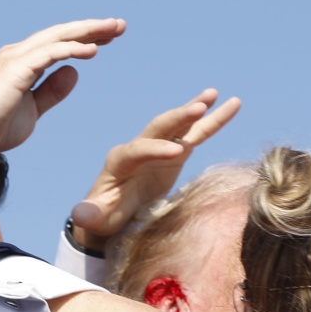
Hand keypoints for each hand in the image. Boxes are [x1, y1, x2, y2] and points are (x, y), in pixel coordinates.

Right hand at [0, 19, 126, 158]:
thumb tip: (75, 72)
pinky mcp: (15, 69)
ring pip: (58, 37)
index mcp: (23, 62)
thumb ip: (52, 91)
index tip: (109, 38)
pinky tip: (93, 50)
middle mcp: (19, 54)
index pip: (59, 44)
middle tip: (120, 25)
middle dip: (92, 28)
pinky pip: (49, 53)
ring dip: (87, 32)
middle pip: (62, 34)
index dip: (85, 39)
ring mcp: (16, 58)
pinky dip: (71, 49)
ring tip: (114, 29)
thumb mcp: (33, 110)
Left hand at [67, 88, 243, 249]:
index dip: (156, 150)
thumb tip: (79, 214)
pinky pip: (196, 133)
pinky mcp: (175, 153)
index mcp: (120, 160)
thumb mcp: (96, 217)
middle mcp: (140, 148)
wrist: (114, 211)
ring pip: (179, 125)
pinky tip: (230, 104)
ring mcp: (159, 148)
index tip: (176, 152)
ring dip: (195, 109)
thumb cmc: (105, 215)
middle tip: (198, 107)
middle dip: (178, 117)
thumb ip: (90, 214)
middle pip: (159, 128)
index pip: (138, 150)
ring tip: (214, 94)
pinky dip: (212, 120)